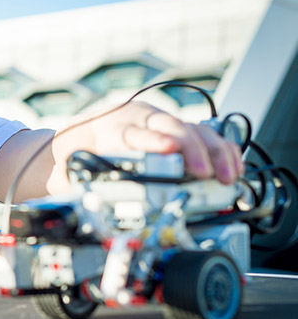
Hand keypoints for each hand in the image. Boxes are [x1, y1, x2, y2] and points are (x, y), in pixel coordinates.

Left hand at [87, 102, 243, 183]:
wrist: (100, 125)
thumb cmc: (95, 145)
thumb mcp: (84, 160)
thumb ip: (91, 176)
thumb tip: (92, 198)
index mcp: (117, 127)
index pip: (135, 132)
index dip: (154, 140)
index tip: (169, 148)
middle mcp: (145, 120)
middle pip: (173, 127)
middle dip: (193, 151)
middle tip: (204, 174)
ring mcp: (166, 123)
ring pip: (196, 130)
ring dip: (216, 153)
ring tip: (226, 177)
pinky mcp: (183, 130)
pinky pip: (209, 136)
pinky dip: (224, 151)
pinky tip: (234, 168)